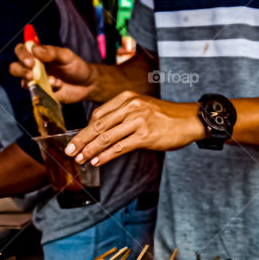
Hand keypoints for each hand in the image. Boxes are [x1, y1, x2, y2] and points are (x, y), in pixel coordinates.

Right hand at [10, 43, 95, 104]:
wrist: (87, 85)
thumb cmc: (76, 67)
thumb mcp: (67, 56)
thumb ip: (51, 52)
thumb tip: (35, 49)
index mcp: (38, 54)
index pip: (21, 50)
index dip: (22, 55)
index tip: (31, 61)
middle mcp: (34, 67)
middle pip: (15, 68)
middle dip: (21, 71)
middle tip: (32, 74)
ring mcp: (37, 82)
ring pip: (24, 82)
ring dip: (36, 82)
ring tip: (54, 81)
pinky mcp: (42, 94)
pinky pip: (37, 94)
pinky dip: (46, 91)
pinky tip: (58, 87)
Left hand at [65, 92, 206, 167]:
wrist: (189, 120)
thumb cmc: (165, 117)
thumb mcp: (141, 108)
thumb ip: (122, 116)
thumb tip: (100, 134)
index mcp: (126, 97)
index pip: (99, 114)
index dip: (85, 129)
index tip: (76, 140)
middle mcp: (130, 106)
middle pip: (98, 125)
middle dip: (81, 140)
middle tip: (70, 151)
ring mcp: (138, 120)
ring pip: (106, 137)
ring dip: (90, 150)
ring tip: (80, 159)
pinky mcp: (145, 135)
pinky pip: (120, 147)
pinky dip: (106, 156)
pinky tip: (97, 162)